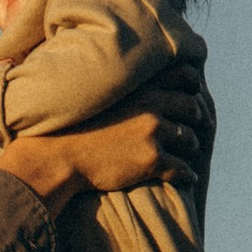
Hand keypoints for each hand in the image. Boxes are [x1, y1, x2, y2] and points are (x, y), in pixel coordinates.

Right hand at [0, 76, 208, 212]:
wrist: (57, 157)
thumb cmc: (69, 126)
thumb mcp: (94, 92)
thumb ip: (118, 84)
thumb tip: (123, 78)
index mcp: (139, 85)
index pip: (184, 74)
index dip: (191, 85)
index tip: (189, 94)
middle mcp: (152, 104)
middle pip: (192, 107)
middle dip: (193, 119)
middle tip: (190, 129)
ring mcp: (154, 132)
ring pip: (190, 139)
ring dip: (189, 147)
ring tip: (185, 155)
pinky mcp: (152, 160)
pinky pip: (183, 167)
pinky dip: (187, 173)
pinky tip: (186, 177)